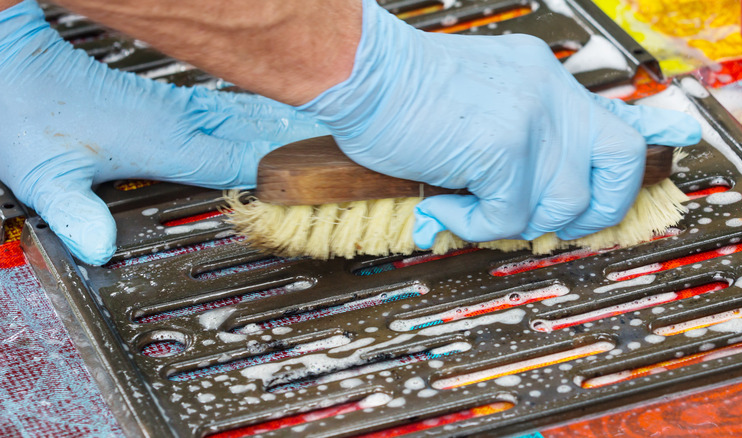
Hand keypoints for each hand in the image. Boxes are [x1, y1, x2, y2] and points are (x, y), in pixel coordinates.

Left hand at [0, 0, 327, 264]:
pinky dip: (260, 114)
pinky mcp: (170, 102)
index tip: (314, 184)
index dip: (277, 173)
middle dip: (300, 142)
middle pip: (256, 131)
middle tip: (344, 149)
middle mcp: (177, 120)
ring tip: (326, 132)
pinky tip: (272, 117)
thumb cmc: (28, 115)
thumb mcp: (43, 178)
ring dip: (287, 123)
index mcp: (160, 141)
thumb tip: (98, 249)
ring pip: (248, 114)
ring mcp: (177, 107)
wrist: (14, 63)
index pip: (236, 160)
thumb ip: (75, 214)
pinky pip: (231, 106)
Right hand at [299, 0, 701, 248]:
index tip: (602, 201)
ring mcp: (531, 119)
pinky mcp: (502, 147)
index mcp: (544, 78)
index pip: (615, 124)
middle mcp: (550, 93)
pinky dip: (473, 225)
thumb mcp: (480, 98)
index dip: (617, 174)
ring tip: (471, 208)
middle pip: (623, 162)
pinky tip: (444, 207)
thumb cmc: (402, 92)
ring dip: (516, 222)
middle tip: (550, 223)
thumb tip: (531, 190)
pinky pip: (508, 217)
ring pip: (563, 203)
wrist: (363, 72)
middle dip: (596, 210)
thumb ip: (515, 132)